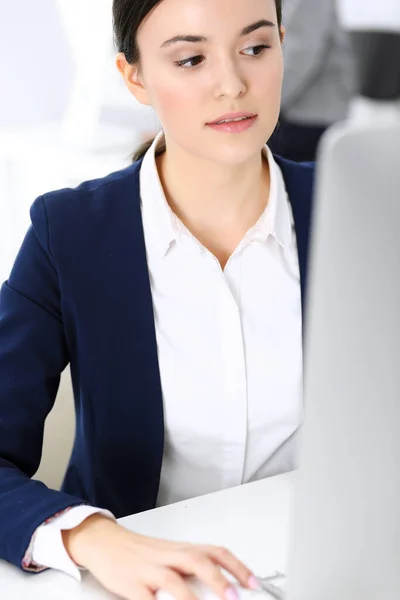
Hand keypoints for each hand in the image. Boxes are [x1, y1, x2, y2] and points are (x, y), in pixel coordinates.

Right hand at [62, 514, 258, 599]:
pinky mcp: (133, 586)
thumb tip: (224, 586)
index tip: (254, 583)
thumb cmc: (141, 552)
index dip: (237, 567)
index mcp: (182, 549)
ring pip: (174, 579)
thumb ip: (193, 570)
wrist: (106, 542)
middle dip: (219, 580)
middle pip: (198, 561)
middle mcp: (169, 556)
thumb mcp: (170, 556)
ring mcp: (150, 571)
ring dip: (193, 598)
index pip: (215, 552)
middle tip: (235, 597)